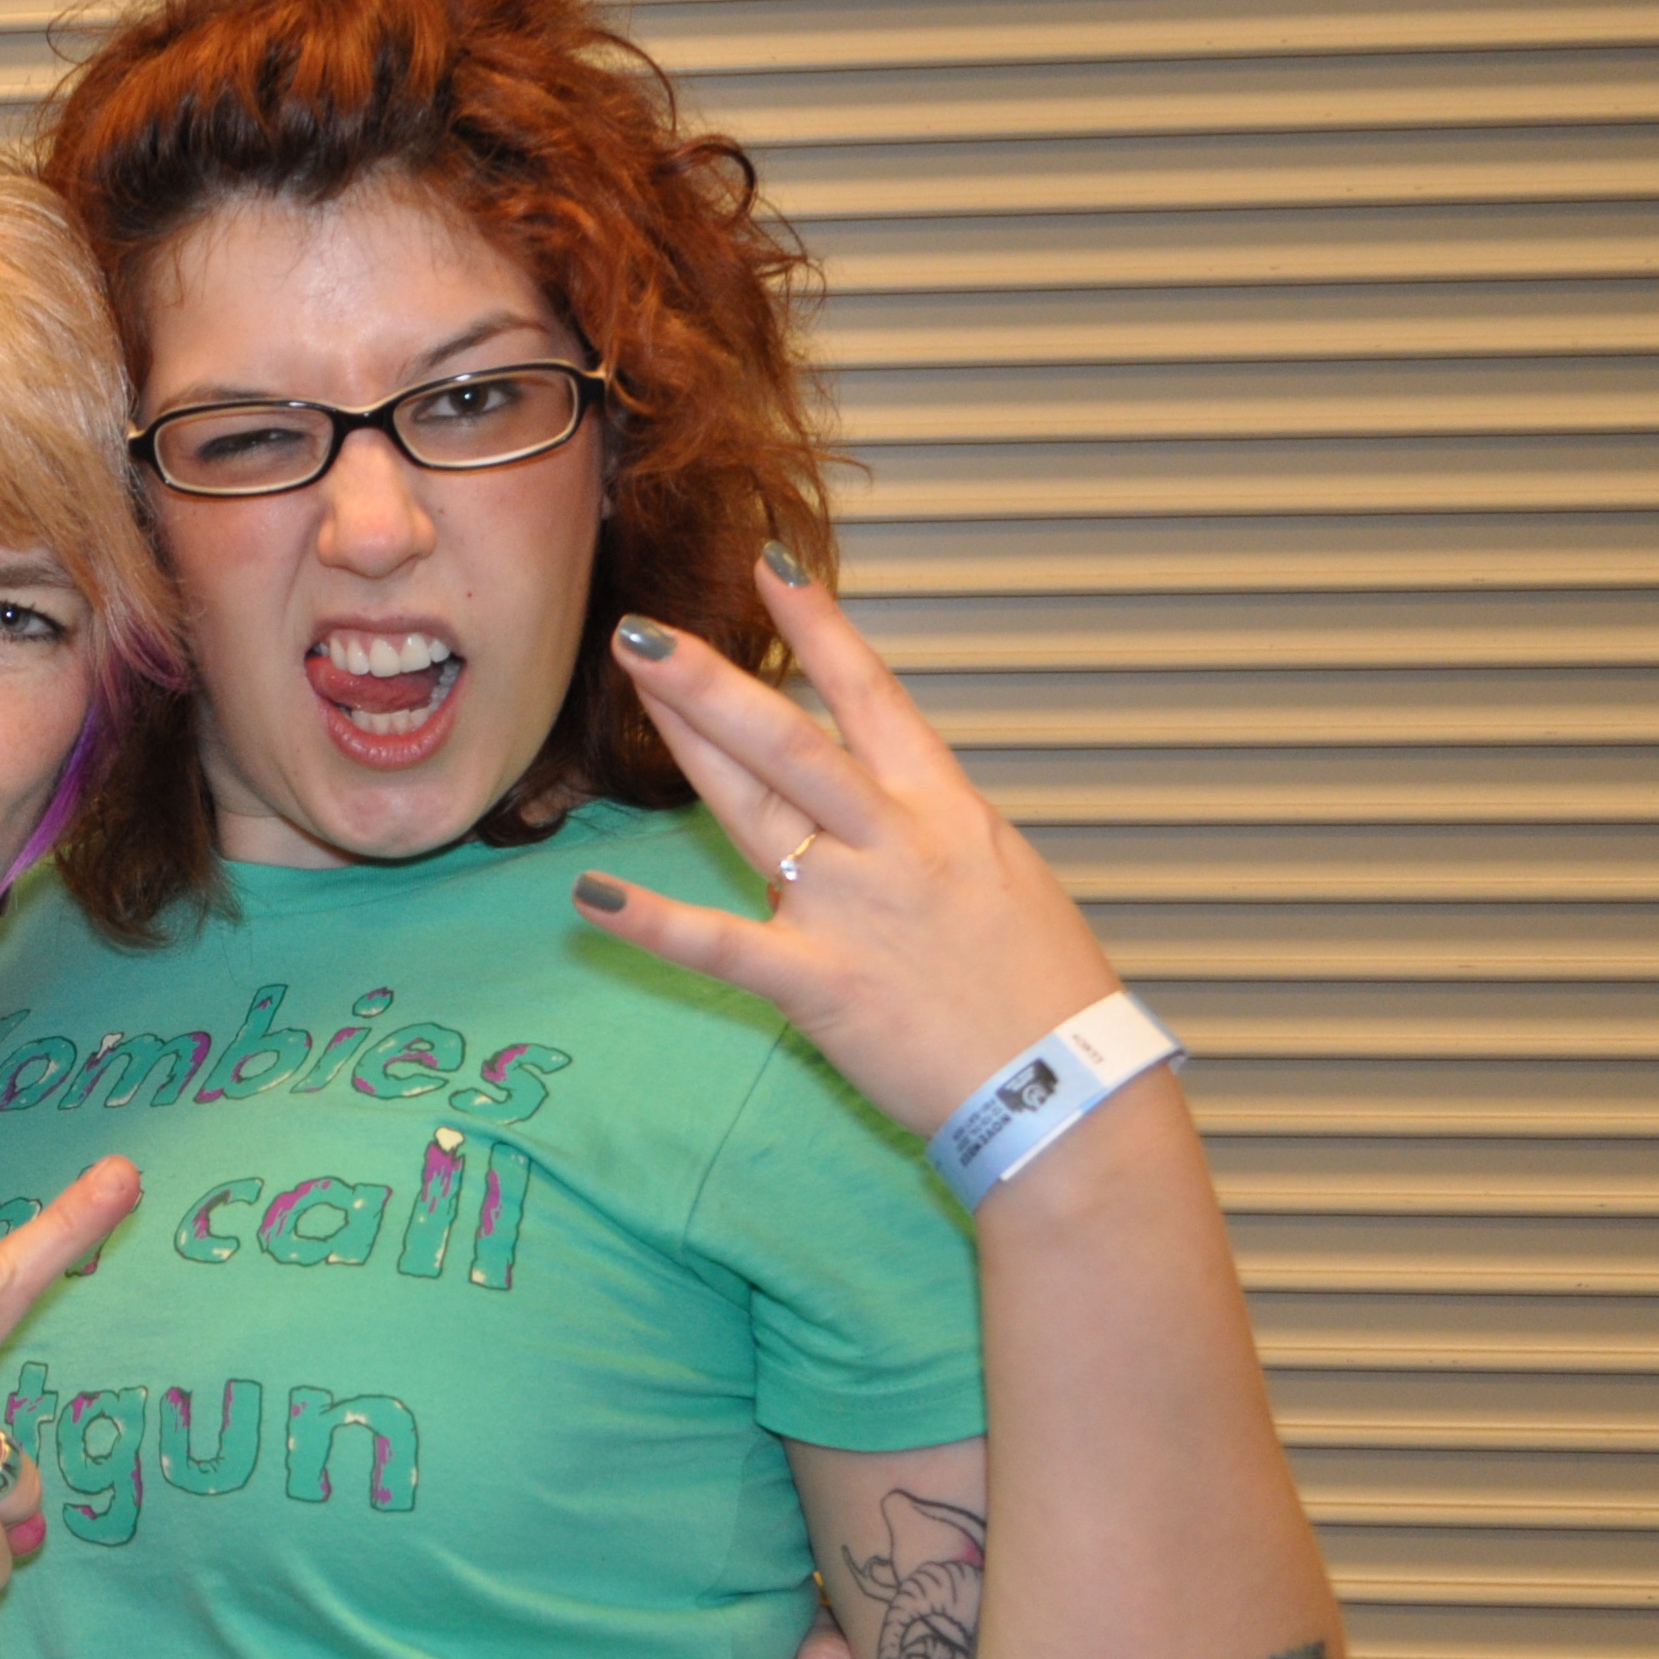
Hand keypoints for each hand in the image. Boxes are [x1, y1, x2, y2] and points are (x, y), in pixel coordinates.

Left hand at [580, 550, 1119, 1138]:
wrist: (1065, 1091)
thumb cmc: (1042, 992)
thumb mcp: (1000, 879)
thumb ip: (924, 836)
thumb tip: (870, 815)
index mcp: (945, 810)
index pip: (872, 697)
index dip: (819, 629)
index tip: (769, 567)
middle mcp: (895, 843)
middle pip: (793, 740)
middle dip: (716, 679)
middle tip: (643, 630)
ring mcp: (854, 909)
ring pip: (758, 808)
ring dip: (691, 744)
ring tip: (634, 686)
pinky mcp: (821, 983)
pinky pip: (722, 945)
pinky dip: (654, 924)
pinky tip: (593, 897)